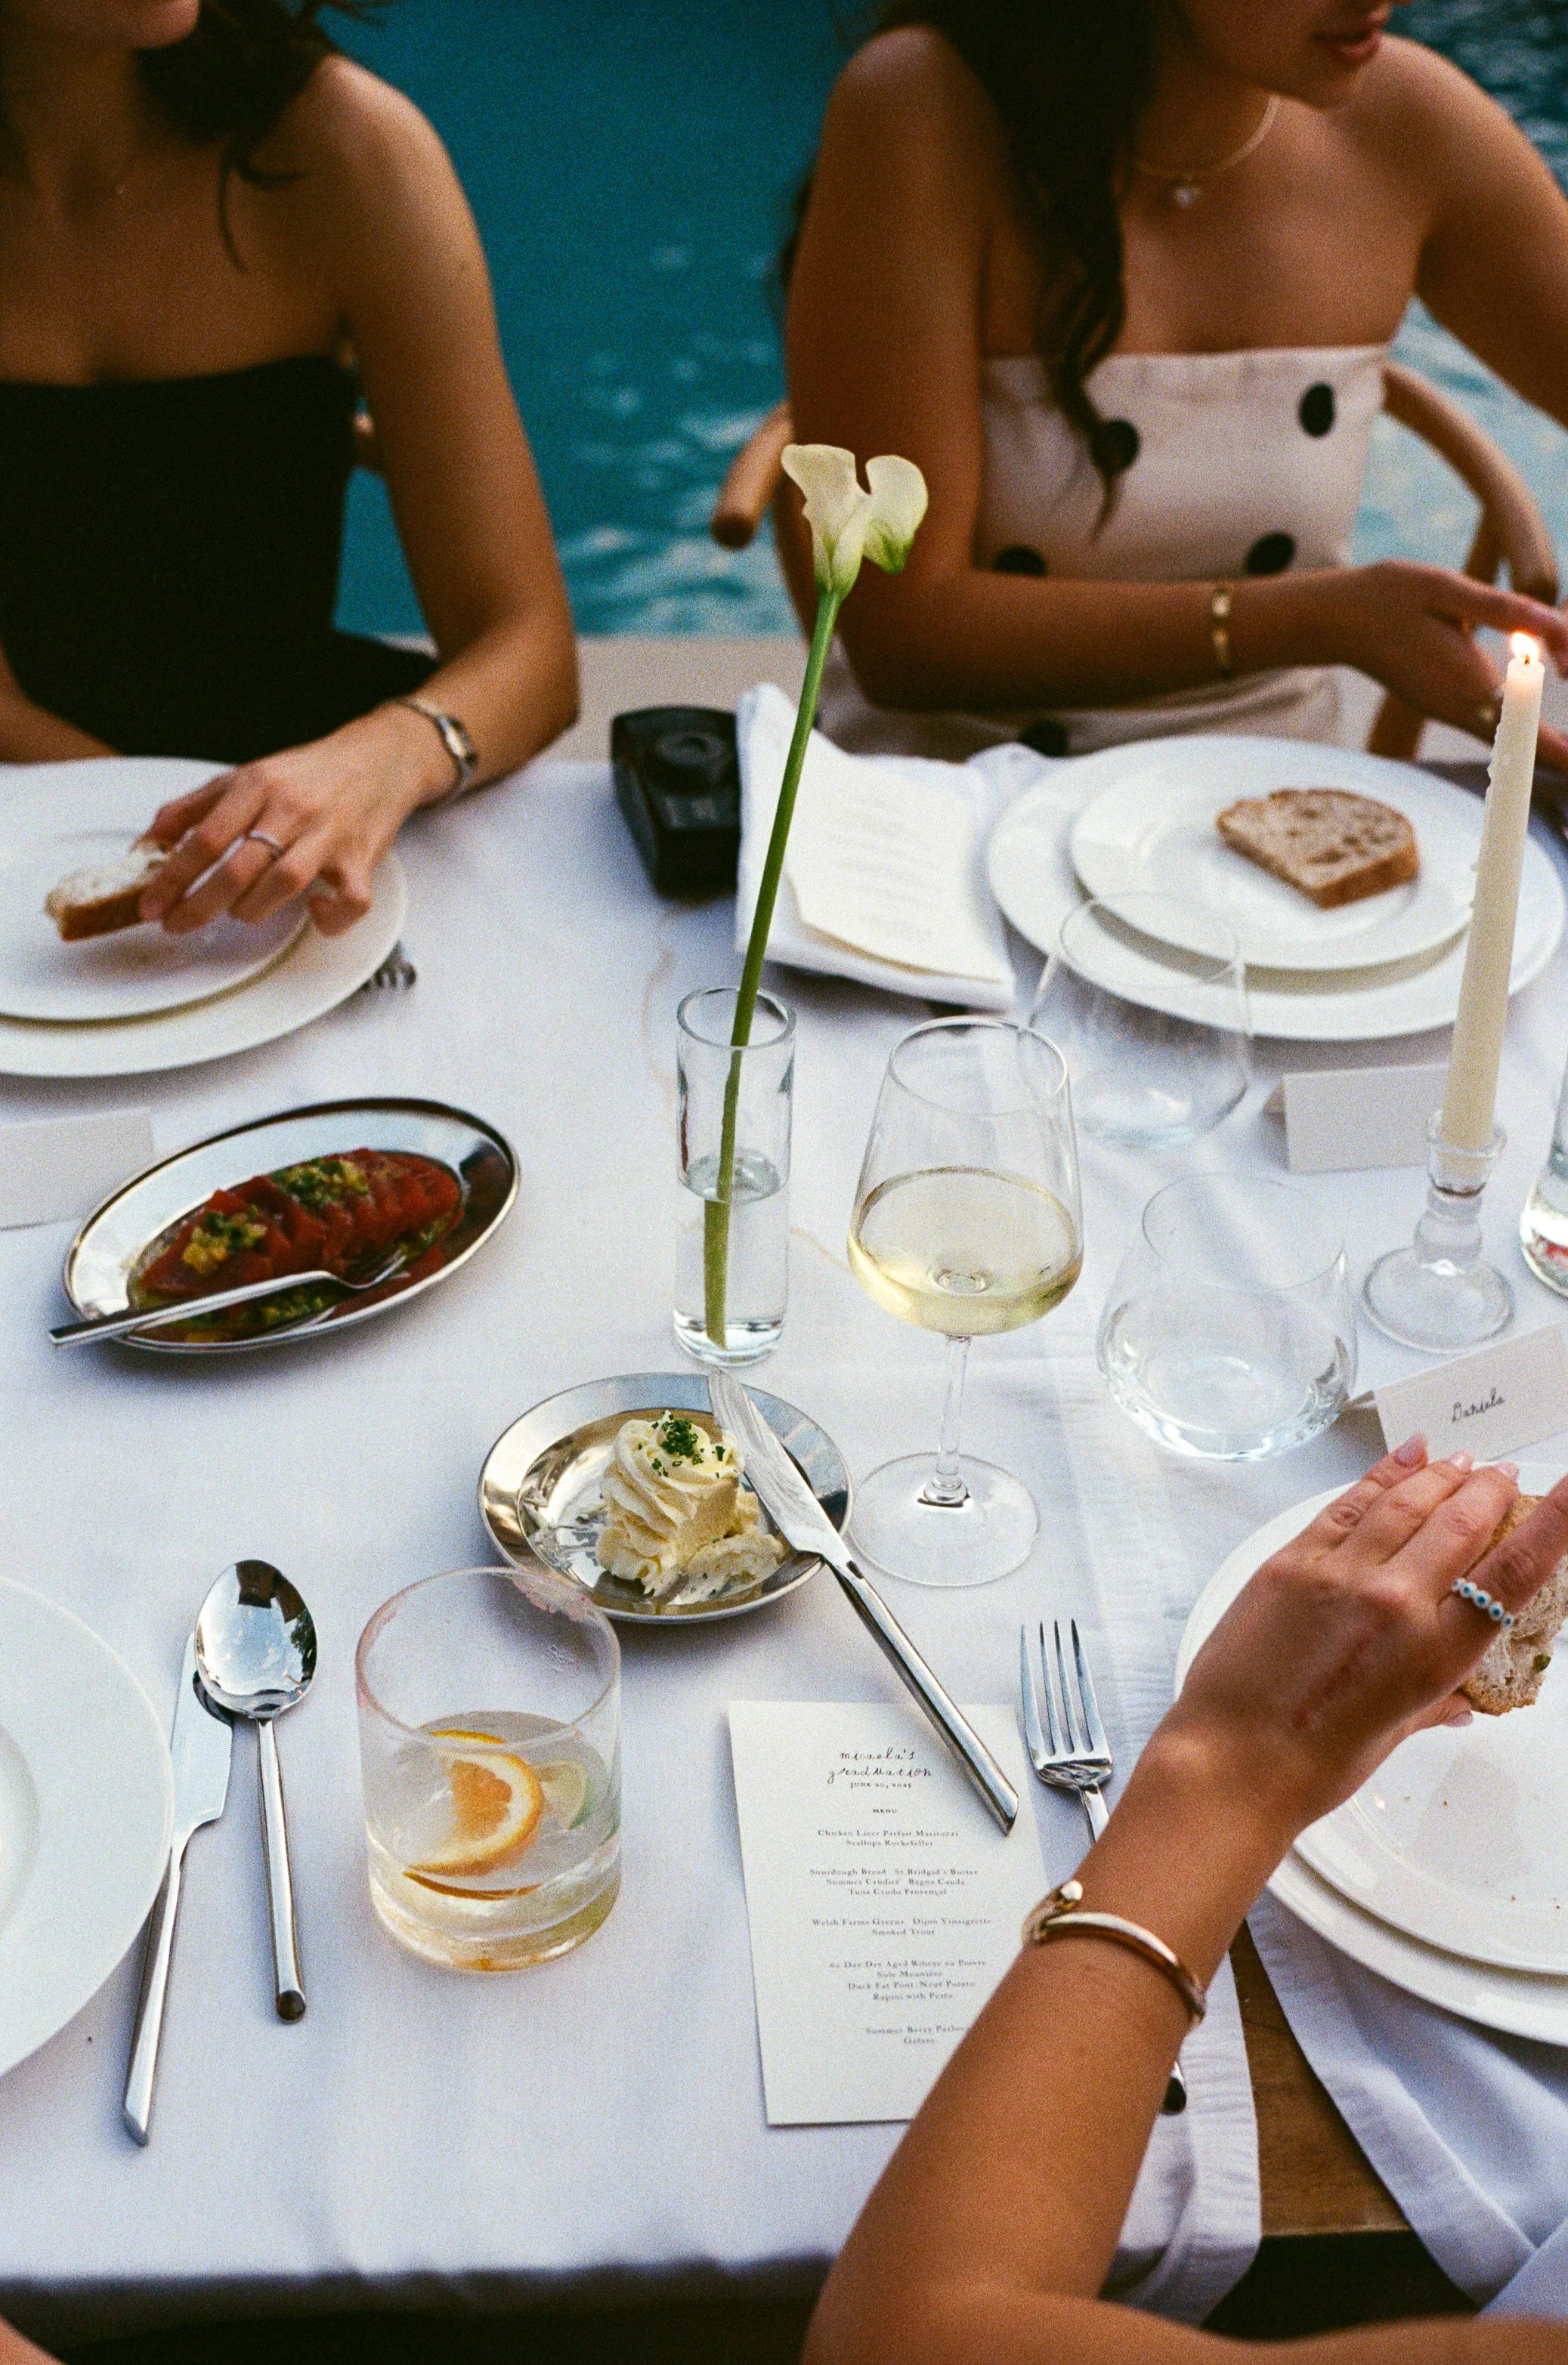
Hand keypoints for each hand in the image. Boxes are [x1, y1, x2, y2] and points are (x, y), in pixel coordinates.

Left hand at [137, 705, 445, 938]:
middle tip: (179, 923)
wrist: (380, 759)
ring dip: (254, 909)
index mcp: (257, 785)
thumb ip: (194, 808)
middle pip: (239, 868)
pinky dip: (330, 918)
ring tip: (241, 911)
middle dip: (201, 904)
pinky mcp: (362, 858)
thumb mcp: (245, 777)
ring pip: (285, 883)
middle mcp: (292, 808)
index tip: (152, 904)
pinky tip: (315, 913)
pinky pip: (349, 900)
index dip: (173, 877)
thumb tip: (148, 842)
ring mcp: (329, 834)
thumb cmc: (309, 775)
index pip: (206, 838)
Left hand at [1160, 1439, 1567, 1847]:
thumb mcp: (1395, 1732)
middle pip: (1462, 1522)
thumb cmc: (1311, 1762)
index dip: (1551, 1524)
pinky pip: (1349, 1503)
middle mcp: (1396, 1602)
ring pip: (1407, 1501)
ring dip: (1441, 1476)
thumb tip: (1457, 1705)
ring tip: (1463, 1461)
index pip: (1513, 1572)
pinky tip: (1406, 1455)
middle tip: (1505, 1476)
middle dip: (1489, 1491)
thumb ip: (1433, 1705)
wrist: (1232, 1759)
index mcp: (1436, 1653)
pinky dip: (1382, 1475)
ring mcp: (1341, 1574)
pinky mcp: (1293, 1560)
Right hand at [1322, 561, 1567, 771]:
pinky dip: (1516, 726)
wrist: (1336, 622)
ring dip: (1538, 737)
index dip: (1559, 754)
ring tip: (1564, 731)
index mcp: (1468, 681)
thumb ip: (1507, 611)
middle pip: (1521, 744)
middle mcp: (1458, 707)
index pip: (1526, 730)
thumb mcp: (1449, 590)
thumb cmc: (1389, 598)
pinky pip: (1487, 725)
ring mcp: (1447, 711)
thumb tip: (1563, 630)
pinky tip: (1529, 712)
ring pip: (1505, 736)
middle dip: (1556, 750)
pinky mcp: (1440, 705)